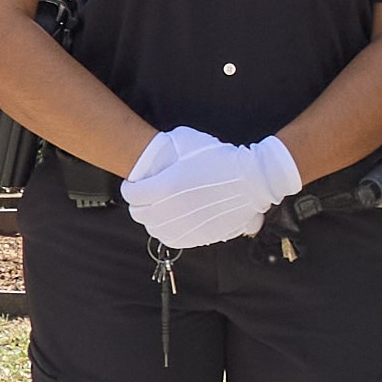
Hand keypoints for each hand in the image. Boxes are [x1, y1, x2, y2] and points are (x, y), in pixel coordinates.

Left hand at [124, 127, 297, 251]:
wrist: (251, 180)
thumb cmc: (221, 158)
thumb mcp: (188, 142)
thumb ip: (165, 151)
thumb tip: (155, 156)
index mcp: (164, 186)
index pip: (131, 194)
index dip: (130, 188)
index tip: (134, 185)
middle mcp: (170, 209)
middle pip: (139, 213)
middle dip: (139, 204)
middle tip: (146, 196)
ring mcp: (184, 226)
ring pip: (153, 228)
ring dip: (153, 219)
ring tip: (160, 209)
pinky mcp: (197, 236)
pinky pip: (171, 239)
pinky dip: (168, 231)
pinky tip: (174, 221)